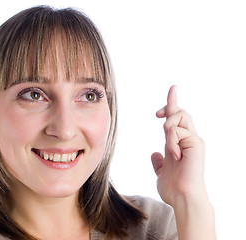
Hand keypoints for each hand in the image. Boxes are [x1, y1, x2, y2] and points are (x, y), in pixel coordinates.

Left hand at [151, 85, 205, 205]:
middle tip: (157, 116)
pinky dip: (171, 141)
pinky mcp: (196, 143)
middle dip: (168, 107)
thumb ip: (158, 162)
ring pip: (179, 116)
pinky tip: (174, 154)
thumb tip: (154, 154)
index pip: (177, 118)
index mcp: (178, 143)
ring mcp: (193, 140)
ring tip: (169, 145)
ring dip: (168, 126)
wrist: (182, 198)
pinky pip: (177, 131)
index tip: (172, 89)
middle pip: (180, 111)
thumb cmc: (173, 188)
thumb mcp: (161, 172)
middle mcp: (188, 139)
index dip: (172, 103)